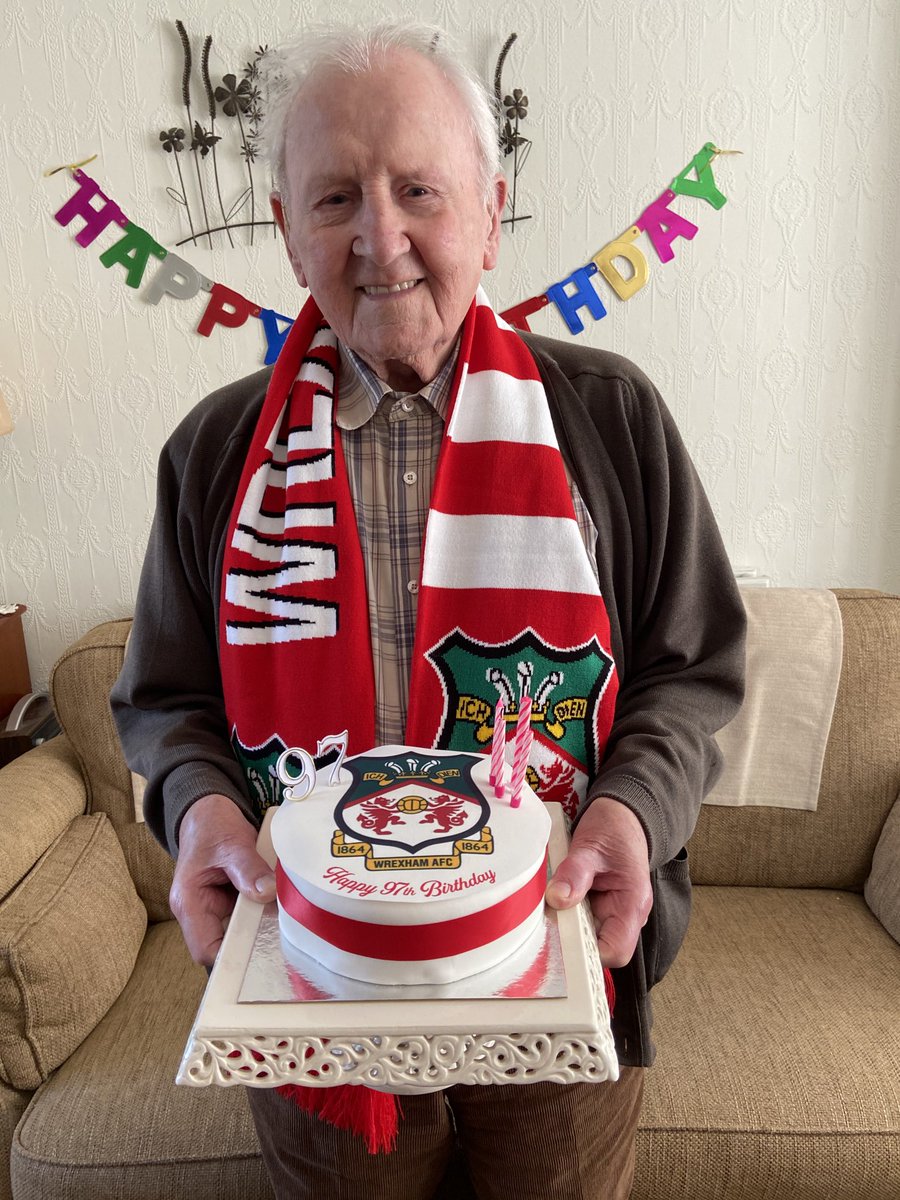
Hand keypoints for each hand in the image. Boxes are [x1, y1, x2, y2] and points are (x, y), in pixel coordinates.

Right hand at [169, 794, 275, 965]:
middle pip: (224, 946)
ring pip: (239, 933)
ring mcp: (216, 909)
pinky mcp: (232, 902)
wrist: (210, 812)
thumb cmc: (212, 827)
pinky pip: (249, 917)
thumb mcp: (232, 844)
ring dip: (261, 927)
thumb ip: (248, 869)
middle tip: (283, 940)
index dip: (230, 957)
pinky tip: (285, 910)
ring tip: (288, 925)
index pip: (205, 948)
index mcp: (188, 903)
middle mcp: (199, 912)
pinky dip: (264, 913)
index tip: (261, 953)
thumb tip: (267, 892)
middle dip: (252, 943)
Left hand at [545, 796, 651, 967]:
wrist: (622, 815)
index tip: (562, 939)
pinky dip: (565, 914)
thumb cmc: (614, 830)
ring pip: (586, 936)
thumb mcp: (591, 846)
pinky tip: (553, 901)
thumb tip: (557, 899)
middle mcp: (625, 915)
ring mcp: (612, 912)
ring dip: (566, 926)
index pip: (617, 951)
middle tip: (547, 921)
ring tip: (549, 907)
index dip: (589, 953)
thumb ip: (575, 873)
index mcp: (632, 904)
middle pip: (598, 948)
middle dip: (571, 939)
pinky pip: (580, 921)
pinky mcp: (597, 906)